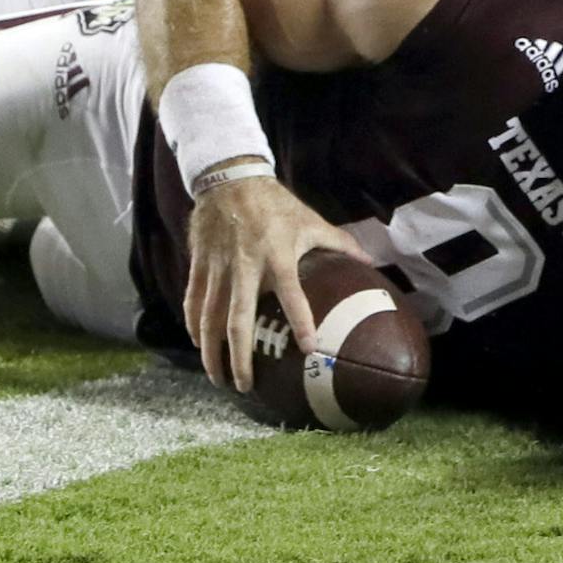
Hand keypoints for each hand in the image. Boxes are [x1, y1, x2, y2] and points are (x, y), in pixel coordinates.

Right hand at [182, 164, 372, 393]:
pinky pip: (193, 302)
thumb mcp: (309, 220)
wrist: (229, 177)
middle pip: (237, 320)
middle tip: (245, 385)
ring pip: (209, 318)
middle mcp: (245, 266)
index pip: (291, 294)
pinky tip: (199, 344)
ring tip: (218, 376)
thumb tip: (370, 260)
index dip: (301, 321)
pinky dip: (194, 326)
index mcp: (277, 255)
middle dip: (239, 357)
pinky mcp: (199, 265)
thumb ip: (338, 242)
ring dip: (212, 351)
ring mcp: (218, 268)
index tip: (310, 349)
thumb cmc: (274, 202)